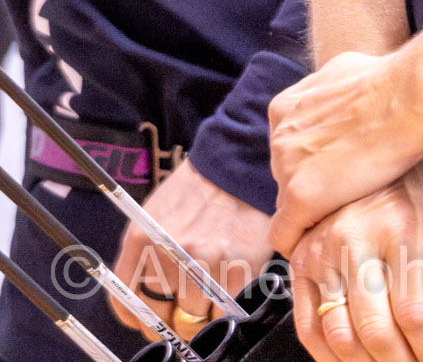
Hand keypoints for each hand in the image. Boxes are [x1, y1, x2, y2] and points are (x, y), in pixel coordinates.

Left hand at [110, 158, 272, 332]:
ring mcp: (203, 262)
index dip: (141, 318)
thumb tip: (145, 303)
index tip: (153, 318)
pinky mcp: (236, 268)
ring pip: (194, 320)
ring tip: (211, 287)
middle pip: (161, 318)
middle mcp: (167, 253)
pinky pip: (224, 314)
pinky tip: (228, 286)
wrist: (237, 161)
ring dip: (202, 311)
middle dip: (173, 318)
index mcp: (141, 239)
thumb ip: (143, 257)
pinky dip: (225, 309)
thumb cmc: (196, 190)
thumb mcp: (154, 214)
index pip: (126, 304)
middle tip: (185, 308)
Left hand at [271, 49, 422, 255]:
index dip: (316, 161)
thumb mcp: (344, 72)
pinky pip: (286, 235)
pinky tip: (327, 239)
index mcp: (285, 107)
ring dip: (315, 209)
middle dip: (314, 183)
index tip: (337, 166)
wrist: (405, 100)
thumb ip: (327, 94)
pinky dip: (303, 241)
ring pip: (289, 205)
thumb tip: (336, 102)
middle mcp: (279, 136)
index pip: (289, 150)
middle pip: (287, 177)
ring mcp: (286, 167)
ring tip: (349, 206)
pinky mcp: (299, 198)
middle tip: (348, 186)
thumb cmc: (388, 83)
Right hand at [288, 161, 422, 361]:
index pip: (415, 314)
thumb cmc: (410, 196)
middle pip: (376, 332)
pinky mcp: (300, 262)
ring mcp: (323, 254)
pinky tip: (349, 361)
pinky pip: (308, 327)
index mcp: (400, 232)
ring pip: (340, 337)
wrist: (367, 153)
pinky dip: (328, 357)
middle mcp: (356, 243)